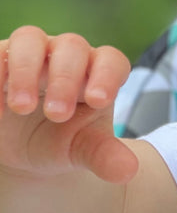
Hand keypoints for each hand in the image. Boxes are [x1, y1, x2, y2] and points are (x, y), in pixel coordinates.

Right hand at [0, 26, 135, 183]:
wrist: (22, 147)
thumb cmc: (61, 140)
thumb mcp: (82, 149)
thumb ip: (104, 155)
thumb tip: (128, 172)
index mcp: (97, 72)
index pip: (111, 61)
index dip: (107, 76)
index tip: (99, 100)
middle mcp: (67, 55)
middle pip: (72, 48)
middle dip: (65, 79)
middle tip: (57, 115)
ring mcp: (31, 53)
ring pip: (30, 39)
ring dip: (26, 69)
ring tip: (21, 107)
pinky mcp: (1, 60)